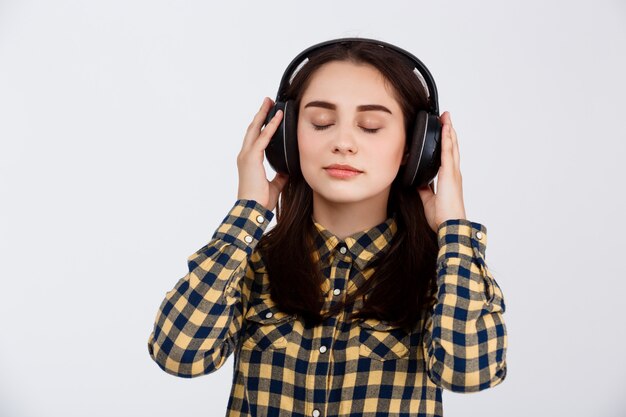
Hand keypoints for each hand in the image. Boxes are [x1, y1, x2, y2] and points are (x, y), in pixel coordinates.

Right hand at [237, 97, 288, 210]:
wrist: (253, 209)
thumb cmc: (260, 200)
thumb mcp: (275, 185)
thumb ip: (280, 176)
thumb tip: (287, 170)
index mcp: (249, 161)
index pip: (255, 139)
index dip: (261, 126)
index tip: (268, 115)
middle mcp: (245, 155)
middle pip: (253, 129)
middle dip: (260, 114)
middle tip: (268, 101)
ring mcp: (247, 156)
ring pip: (255, 129)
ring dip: (263, 115)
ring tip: (270, 103)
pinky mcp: (252, 158)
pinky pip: (262, 138)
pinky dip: (270, 126)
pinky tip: (277, 117)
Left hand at [417, 111, 466, 232]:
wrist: (449, 224)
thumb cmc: (443, 216)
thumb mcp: (428, 200)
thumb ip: (425, 189)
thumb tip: (419, 182)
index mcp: (448, 179)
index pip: (447, 156)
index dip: (446, 143)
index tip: (443, 131)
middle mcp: (453, 173)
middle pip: (452, 147)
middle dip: (449, 132)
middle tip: (446, 118)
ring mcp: (453, 173)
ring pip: (451, 147)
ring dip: (449, 131)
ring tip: (446, 118)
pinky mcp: (450, 174)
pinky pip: (448, 153)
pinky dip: (447, 140)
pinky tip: (445, 130)